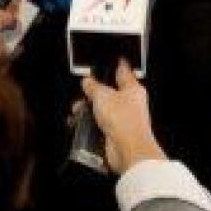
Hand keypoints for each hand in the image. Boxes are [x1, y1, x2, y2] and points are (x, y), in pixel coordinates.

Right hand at [81, 59, 165, 174]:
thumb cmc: (123, 120)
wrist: (127, 150)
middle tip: (84, 93)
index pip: (124, 73)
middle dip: (94, 94)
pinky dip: (90, 125)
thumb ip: (93, 87)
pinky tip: (81, 124)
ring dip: (89, 111)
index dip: (118, 66)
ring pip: (103, 110)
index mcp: (133, 89)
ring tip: (78, 111)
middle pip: (110, 93)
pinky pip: (100, 126)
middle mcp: (130, 104)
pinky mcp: (115, 134)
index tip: (115, 61)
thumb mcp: (102, 96)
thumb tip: (87, 81)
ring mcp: (123, 120)